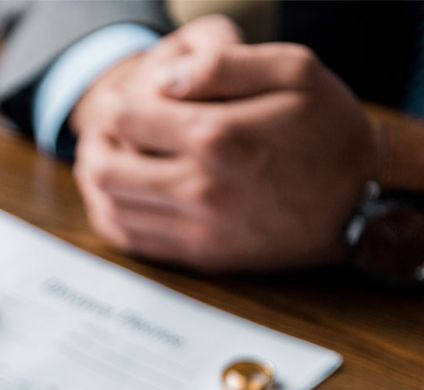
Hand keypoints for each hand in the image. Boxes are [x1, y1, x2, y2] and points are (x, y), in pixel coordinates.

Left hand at [72, 16, 378, 271]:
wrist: (362, 201)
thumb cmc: (328, 129)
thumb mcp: (294, 73)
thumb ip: (224, 67)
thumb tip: (165, 79)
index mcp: (219, 137)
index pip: (126, 118)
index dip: (114, 105)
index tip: (122, 103)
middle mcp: (202, 188)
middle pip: (105, 168)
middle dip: (94, 145)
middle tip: (102, 135)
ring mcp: (200, 227)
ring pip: (112, 207)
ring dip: (97, 182)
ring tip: (105, 162)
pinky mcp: (202, 256)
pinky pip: (132, 242)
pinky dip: (113, 217)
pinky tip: (120, 198)